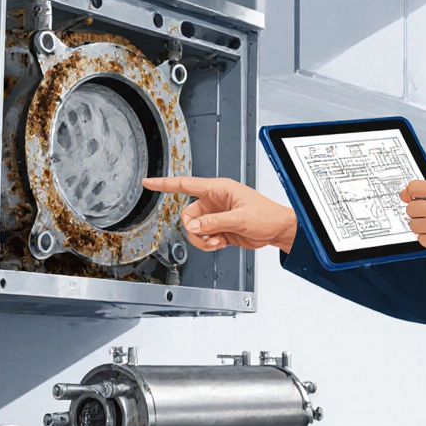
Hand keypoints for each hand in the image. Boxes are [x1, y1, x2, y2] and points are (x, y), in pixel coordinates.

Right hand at [141, 175, 297, 251]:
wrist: (277, 230)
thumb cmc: (266, 215)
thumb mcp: (239, 218)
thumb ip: (214, 222)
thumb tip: (193, 226)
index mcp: (218, 189)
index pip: (185, 184)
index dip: (165, 183)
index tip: (148, 183)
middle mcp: (215, 201)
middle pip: (187, 214)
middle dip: (194, 229)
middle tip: (208, 236)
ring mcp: (216, 215)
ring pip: (194, 228)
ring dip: (202, 239)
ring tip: (217, 241)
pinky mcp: (219, 228)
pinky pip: (203, 237)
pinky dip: (208, 243)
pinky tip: (220, 243)